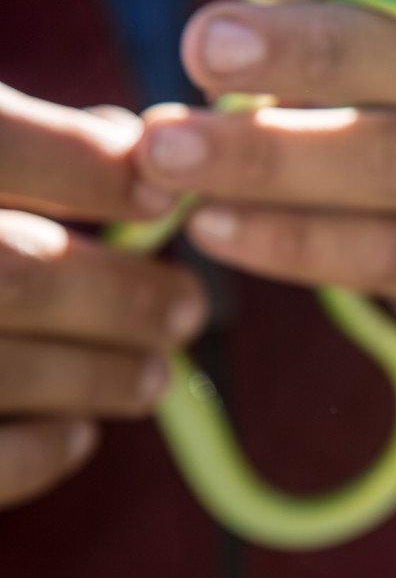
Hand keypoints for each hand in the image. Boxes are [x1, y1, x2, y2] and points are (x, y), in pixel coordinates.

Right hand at [0, 85, 205, 506]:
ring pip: (0, 366)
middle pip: (15, 274)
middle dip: (119, 295)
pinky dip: (31, 452)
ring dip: (97, 374)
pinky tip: (74, 435)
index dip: (90, 168)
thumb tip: (132, 142)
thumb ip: (5, 131)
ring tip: (156, 374)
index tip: (163, 196)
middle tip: (188, 307)